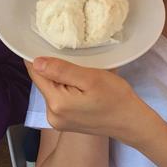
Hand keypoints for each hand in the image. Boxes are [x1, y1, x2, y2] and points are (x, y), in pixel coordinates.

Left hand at [27, 57, 143, 142]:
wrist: (131, 122)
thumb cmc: (116, 98)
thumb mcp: (90, 78)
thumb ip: (61, 70)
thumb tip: (36, 62)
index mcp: (56, 103)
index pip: (36, 74)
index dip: (38, 57)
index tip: (47, 44)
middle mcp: (52, 115)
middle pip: (43, 82)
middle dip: (54, 68)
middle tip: (74, 59)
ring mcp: (57, 121)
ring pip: (51, 89)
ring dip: (61, 79)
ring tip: (81, 73)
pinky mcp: (64, 122)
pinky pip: (58, 98)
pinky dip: (66, 89)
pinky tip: (81, 86)